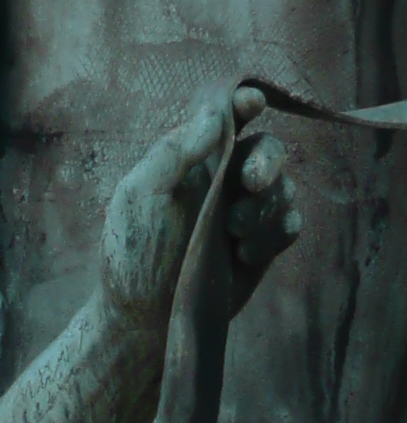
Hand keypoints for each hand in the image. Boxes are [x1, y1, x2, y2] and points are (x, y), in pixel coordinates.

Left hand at [98, 85, 300, 331]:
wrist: (145, 319)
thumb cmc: (133, 257)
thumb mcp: (138, 199)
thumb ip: (172, 154)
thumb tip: (212, 117)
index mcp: (193, 161)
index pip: (227, 120)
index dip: (244, 104)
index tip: (252, 103)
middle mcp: (223, 181)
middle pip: (267, 149)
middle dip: (266, 161)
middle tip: (251, 183)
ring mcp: (245, 213)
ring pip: (283, 188)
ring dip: (264, 208)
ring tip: (233, 236)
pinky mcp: (261, 246)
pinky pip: (289, 224)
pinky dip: (275, 234)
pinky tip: (245, 255)